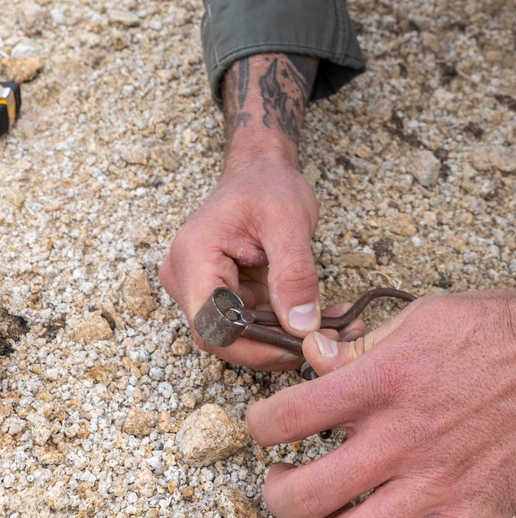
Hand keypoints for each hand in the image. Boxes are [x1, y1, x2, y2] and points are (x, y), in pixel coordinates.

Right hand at [160, 150, 323, 369]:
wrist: (260, 170)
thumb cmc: (268, 185)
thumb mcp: (290, 221)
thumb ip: (294, 273)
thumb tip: (301, 325)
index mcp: (194, 257)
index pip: (212, 326)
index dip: (254, 347)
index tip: (299, 344)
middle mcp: (185, 277)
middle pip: (222, 337)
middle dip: (273, 345)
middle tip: (323, 338)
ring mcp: (197, 287)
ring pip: (236, 335)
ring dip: (280, 337)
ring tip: (327, 327)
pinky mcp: (216, 293)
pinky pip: (245, 322)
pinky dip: (278, 324)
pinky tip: (312, 317)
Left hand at [246, 285, 515, 517]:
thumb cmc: (495, 327)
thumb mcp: (418, 316)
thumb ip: (360, 344)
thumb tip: (314, 356)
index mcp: (382, 380)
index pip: (286, 416)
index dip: (261, 425)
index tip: (270, 426)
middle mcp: (400, 437)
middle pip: (303, 494)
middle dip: (278, 492)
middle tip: (287, 478)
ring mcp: (436, 482)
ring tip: (332, 516)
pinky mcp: (474, 513)